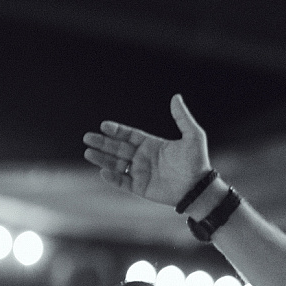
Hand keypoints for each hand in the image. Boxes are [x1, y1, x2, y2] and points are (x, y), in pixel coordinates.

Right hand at [83, 94, 210, 207]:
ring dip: (102, 159)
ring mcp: (141, 173)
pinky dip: (113, 177)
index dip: (117, 130)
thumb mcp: (193, 136)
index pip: (129, 135)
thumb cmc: (197, 162)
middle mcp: (143, 158)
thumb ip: (182, 117)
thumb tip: (176, 97)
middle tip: (87, 138)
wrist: (198, 188)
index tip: (104, 126)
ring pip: (116, 164)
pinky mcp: (141, 187)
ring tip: (88, 152)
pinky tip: (103, 171)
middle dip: (103, 143)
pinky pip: (123, 182)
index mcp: (152, 144)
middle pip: (118, 148)